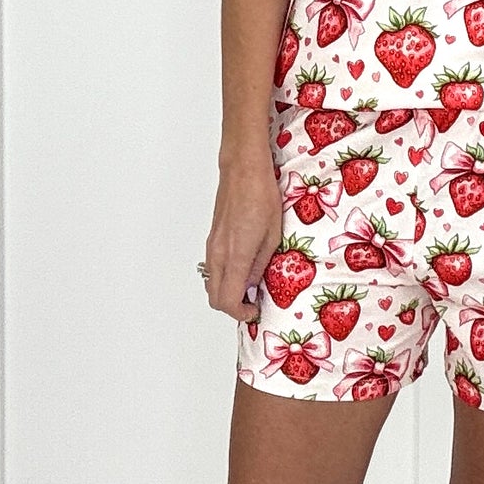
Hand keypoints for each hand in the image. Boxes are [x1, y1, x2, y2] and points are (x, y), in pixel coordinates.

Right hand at [204, 162, 282, 322]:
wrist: (243, 170)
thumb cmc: (262, 196)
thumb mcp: (273, 235)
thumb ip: (260, 264)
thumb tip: (253, 284)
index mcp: (235, 256)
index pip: (228, 300)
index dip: (241, 313)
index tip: (255, 310)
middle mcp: (218, 254)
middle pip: (214, 297)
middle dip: (232, 307)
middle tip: (252, 302)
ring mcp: (212, 246)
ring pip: (210, 283)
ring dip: (226, 292)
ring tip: (249, 286)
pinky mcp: (212, 238)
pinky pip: (212, 268)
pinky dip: (223, 278)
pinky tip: (241, 268)